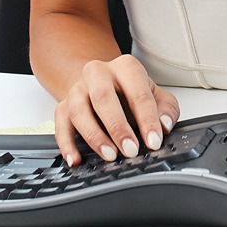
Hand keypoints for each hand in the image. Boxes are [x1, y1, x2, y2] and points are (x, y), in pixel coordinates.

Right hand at [52, 53, 181, 166]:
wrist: (102, 83)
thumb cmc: (131, 92)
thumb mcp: (156, 95)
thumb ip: (166, 109)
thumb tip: (164, 125)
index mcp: (125, 67)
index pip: (137, 92)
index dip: (147, 119)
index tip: (154, 140)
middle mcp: (98, 74)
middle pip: (103, 96)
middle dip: (117, 126)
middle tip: (130, 150)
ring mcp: (78, 89)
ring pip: (78, 110)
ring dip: (94, 135)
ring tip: (109, 155)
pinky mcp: (63, 106)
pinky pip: (60, 124)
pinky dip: (66, 144)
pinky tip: (76, 159)